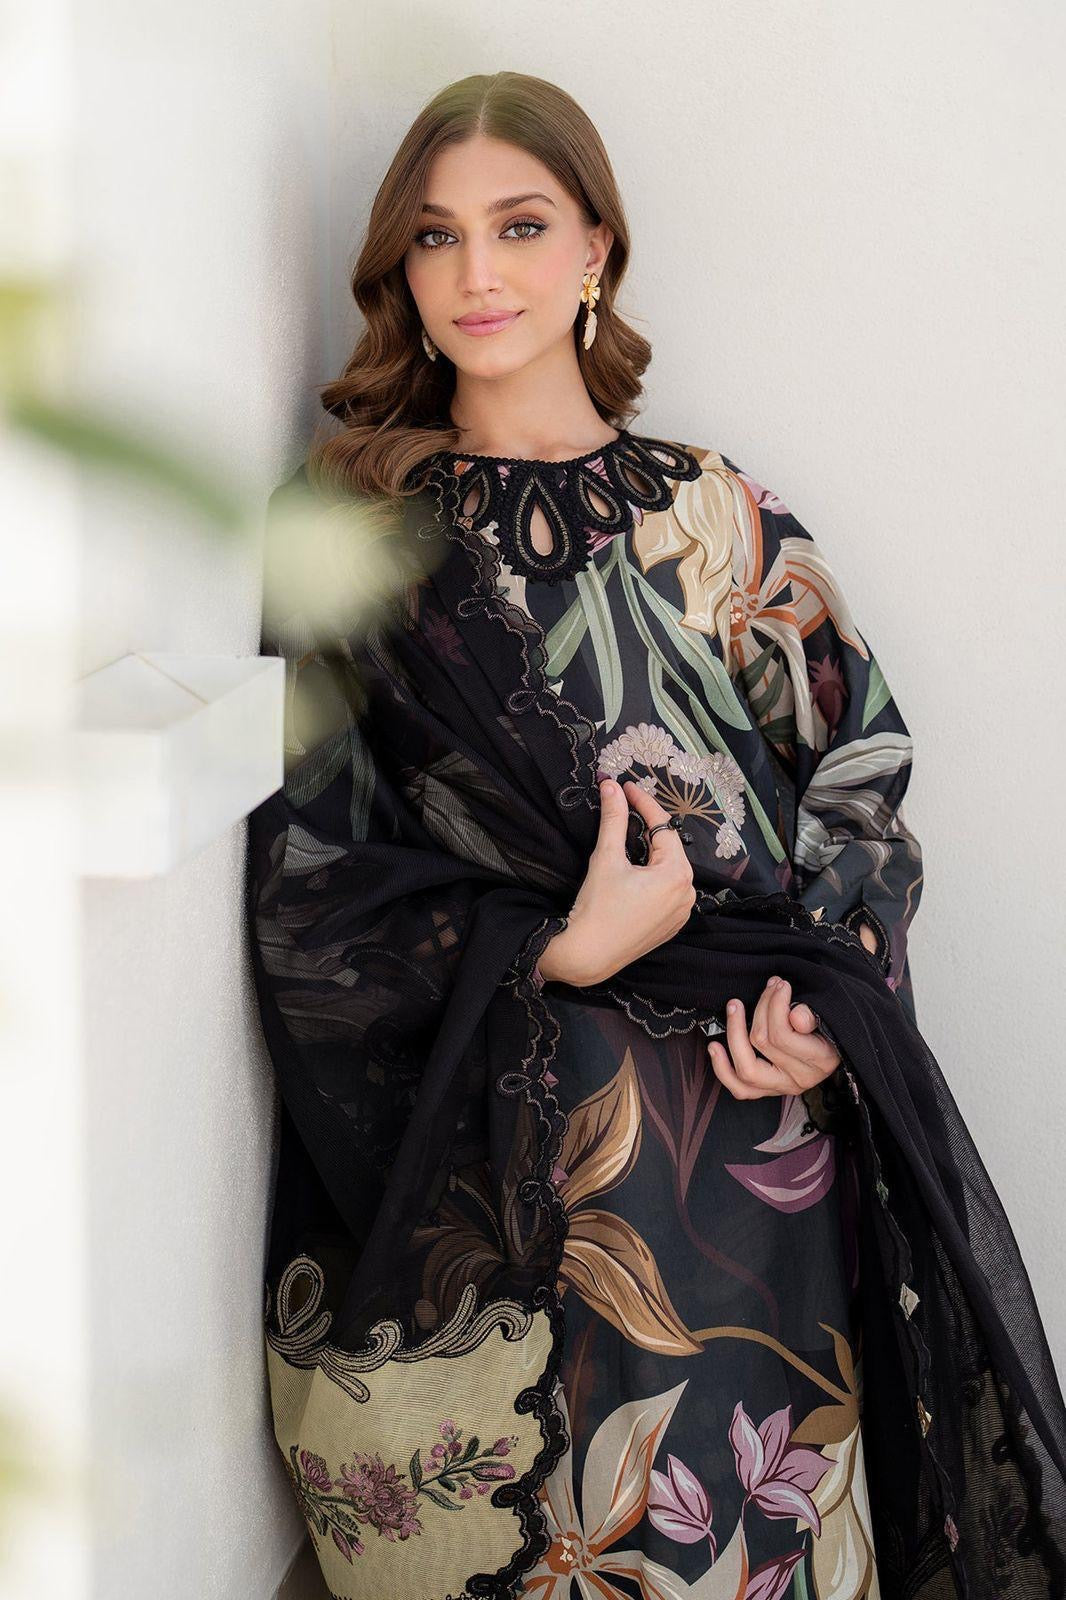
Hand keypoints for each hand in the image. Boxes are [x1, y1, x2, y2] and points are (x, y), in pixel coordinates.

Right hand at [535, 777, 695, 987]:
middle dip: (647, 827)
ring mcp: (681, 912)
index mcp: (677, 874)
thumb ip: (613, 819)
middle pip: (668, 848)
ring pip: (668, 869)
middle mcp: (687, 894)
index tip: (626, 787)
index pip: (663, 827)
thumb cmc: (597, 906)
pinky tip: (634, 871)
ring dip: (650, 852)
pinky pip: (667, 891)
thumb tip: (611, 787)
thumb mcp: (606, 857)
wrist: (588, 954)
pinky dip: (653, 876)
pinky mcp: (671, 925)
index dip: (643, 803)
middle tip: (626, 808)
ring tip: (627, 837)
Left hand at [707, 975, 841, 1098]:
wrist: (833, 1051)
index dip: (776, 1005)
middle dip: (760, 1008)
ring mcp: (781, 1088)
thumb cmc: (828, 1030)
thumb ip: (812, 1016)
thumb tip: (796, 1015)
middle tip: (766, 988)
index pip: (784, 1035)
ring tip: (733, 1008)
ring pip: (746, 1070)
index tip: (779, 985)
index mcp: (819, 1061)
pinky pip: (740, 1089)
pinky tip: (714, 1047)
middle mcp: (800, 1079)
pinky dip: (723, 1069)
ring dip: (734, 1035)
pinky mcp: (767, 1090)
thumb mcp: (828, 1018)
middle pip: (763, 1043)